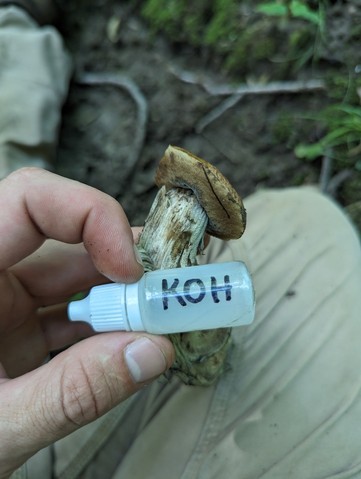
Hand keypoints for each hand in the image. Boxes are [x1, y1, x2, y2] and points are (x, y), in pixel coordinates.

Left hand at [0, 168, 173, 477]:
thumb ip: (72, 391)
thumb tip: (151, 352)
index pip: (29, 202)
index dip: (89, 216)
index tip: (129, 268)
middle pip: (65, 244)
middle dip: (122, 268)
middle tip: (166, 297)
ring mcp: (3, 305)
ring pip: (74, 281)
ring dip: (120, 302)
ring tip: (157, 324)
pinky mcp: (19, 331)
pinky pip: (70, 315)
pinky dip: (105, 329)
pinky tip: (130, 345)